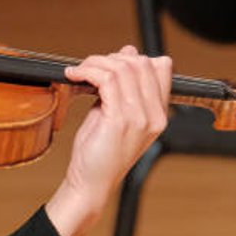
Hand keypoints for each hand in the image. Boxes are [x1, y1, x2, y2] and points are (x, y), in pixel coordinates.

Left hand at [45, 45, 171, 235]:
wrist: (90, 184)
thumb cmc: (99, 152)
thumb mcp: (115, 112)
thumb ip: (124, 85)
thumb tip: (128, 51)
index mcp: (159, 113)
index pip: (161, 67)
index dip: (133, 58)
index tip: (108, 65)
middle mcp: (155, 115)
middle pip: (141, 63)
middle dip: (110, 58)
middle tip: (88, 67)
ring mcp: (140, 118)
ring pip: (122, 68)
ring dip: (95, 63)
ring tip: (78, 71)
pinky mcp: (120, 120)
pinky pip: (106, 80)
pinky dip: (87, 71)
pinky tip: (74, 75)